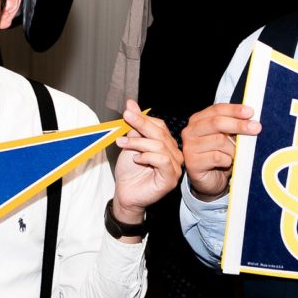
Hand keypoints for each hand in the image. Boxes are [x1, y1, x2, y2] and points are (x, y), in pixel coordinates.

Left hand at [112, 102, 182, 232]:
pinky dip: (147, 156)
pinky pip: (163, 160)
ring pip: (160, 146)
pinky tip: (136, 159)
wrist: (125, 193)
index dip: (144, 119)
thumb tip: (131, 104)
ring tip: (122, 144)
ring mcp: (175, 167)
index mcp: (167, 144)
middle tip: (126, 118)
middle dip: (141, 125)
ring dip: (139, 142)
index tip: (127, 113)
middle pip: (161, 133)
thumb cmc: (129, 171)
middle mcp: (174, 154)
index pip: (160, 126)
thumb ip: (134, 125)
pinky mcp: (171, 178)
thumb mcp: (130, 143)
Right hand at [182, 103, 259, 200]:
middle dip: (239, 125)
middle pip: (217, 123)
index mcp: (198, 120)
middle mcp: (190, 131)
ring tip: (236, 154)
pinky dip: (227, 160)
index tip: (250, 112)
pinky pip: (217, 157)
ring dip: (234, 149)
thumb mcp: (227, 138)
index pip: (216, 109)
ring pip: (220, 141)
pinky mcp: (192, 162)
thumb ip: (234, 126)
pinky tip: (227, 163)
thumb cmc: (219, 156)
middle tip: (256, 128)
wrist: (211, 180)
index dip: (234, 110)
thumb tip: (251, 120)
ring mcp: (189, 147)